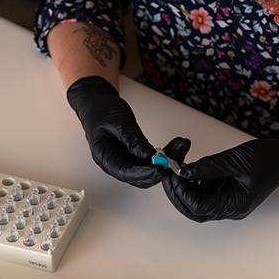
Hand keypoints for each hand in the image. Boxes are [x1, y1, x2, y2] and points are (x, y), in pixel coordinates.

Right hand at [67, 76, 189, 187]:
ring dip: (166, 161)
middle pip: (139, 176)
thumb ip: (134, 141)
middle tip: (175, 161)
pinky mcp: (134, 153)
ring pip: (148, 168)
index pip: (125, 173)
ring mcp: (125, 158)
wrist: (97, 102)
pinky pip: (150, 158)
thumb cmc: (101, 110)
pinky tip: (175, 146)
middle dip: (159, 170)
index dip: (144, 174)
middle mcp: (115, 162)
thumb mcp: (119, 123)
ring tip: (181, 147)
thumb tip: (150, 156)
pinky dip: (164, 153)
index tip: (160, 170)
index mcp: (104, 157)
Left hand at [161, 131, 278, 221]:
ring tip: (175, 171)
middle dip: (178, 195)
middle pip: (194, 210)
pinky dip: (193, 183)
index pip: (199, 207)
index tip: (172, 176)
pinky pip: (204, 192)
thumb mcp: (234, 160)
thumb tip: (183, 172)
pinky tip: (187, 170)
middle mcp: (230, 208)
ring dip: (184, 189)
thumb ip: (207, 167)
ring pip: (197, 202)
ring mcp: (227, 201)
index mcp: (235, 204)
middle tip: (167, 177)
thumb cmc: (267, 159)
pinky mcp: (225, 192)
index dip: (182, 193)